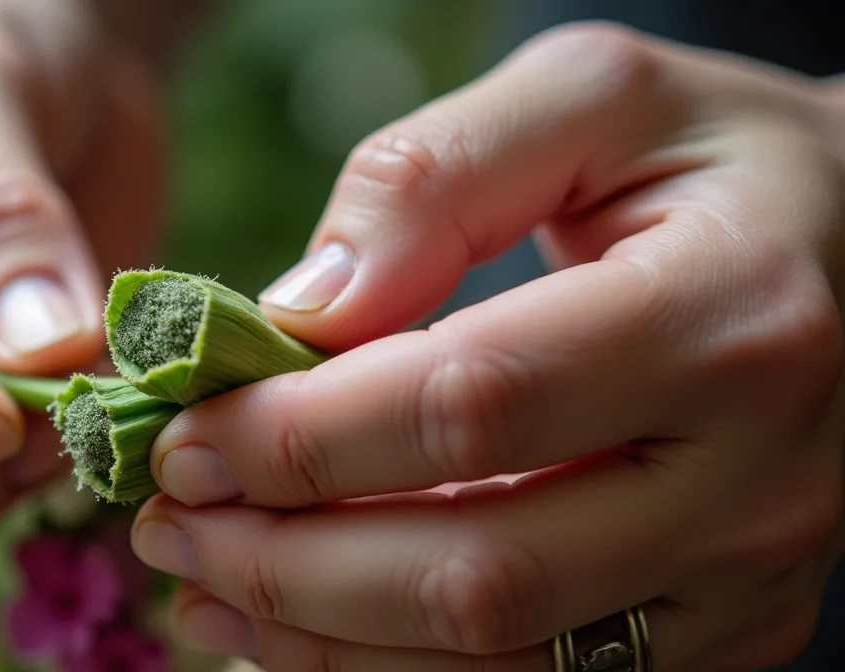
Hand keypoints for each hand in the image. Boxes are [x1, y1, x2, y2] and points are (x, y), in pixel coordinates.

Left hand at [132, 23, 844, 669]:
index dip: (303, 437)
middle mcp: (758, 475)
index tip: (186, 432)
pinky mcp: (722, 630)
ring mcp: (748, 576)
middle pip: (479, 571)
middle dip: (288, 563)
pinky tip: (292, 632)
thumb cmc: (711, 160)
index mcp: (730, 312)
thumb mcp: (590, 96)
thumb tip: (299, 311)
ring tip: (201, 584)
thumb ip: (435, 177)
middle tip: (168, 520)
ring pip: (500, 662)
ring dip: (320, 641)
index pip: (473, 403)